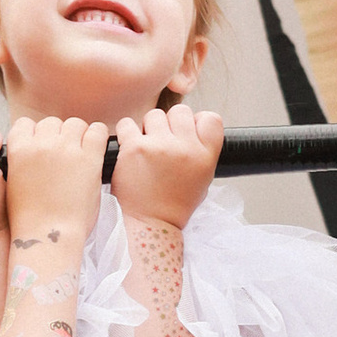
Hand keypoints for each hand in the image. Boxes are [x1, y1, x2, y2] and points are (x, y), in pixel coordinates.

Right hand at [3, 114, 111, 255]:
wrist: (48, 236)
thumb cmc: (30, 219)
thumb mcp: (14, 183)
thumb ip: (22, 162)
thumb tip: (35, 151)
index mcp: (19, 150)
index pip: (25, 124)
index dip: (34, 134)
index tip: (40, 146)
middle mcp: (42, 143)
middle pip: (51, 123)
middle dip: (56, 136)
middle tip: (62, 156)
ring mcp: (67, 149)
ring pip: (74, 124)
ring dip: (77, 136)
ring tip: (79, 155)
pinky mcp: (89, 157)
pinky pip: (97, 131)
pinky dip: (97, 137)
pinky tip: (94, 150)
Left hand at [110, 101, 223, 230]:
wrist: (150, 224)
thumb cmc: (175, 203)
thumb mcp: (202, 178)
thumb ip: (200, 149)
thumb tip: (193, 122)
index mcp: (206, 155)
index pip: (210, 118)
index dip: (196, 122)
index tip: (186, 134)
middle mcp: (186, 148)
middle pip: (179, 112)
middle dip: (169, 125)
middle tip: (162, 144)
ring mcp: (160, 146)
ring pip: (153, 115)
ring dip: (147, 128)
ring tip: (145, 150)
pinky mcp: (135, 149)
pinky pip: (127, 124)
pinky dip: (126, 133)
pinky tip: (129, 149)